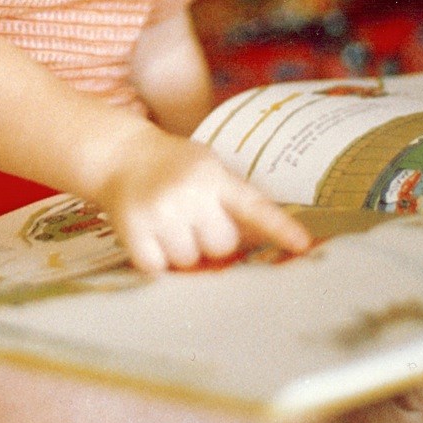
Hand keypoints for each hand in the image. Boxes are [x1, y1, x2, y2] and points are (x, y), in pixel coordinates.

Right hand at [98, 128, 310, 273]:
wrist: (119, 155)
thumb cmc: (171, 165)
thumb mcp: (206, 166)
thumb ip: (231, 197)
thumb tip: (261, 241)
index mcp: (213, 175)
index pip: (253, 206)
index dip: (280, 228)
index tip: (303, 246)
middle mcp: (188, 192)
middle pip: (221, 245)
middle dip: (210, 238)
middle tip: (192, 217)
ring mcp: (160, 212)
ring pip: (190, 260)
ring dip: (181, 249)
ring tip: (168, 222)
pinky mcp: (134, 231)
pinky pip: (158, 267)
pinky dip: (155, 258)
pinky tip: (149, 234)